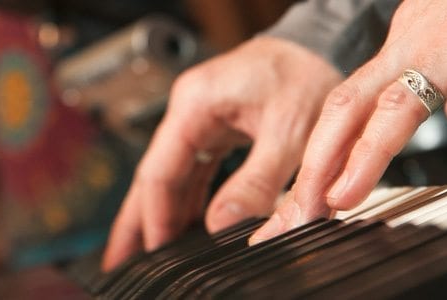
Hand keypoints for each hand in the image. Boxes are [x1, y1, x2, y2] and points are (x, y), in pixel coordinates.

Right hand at [102, 37, 341, 270]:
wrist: (325, 46)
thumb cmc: (308, 74)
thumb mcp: (289, 132)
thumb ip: (256, 181)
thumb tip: (223, 223)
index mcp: (195, 104)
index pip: (160, 172)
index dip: (154, 217)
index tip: (154, 252)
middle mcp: (191, 111)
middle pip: (155, 176)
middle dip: (139, 221)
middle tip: (121, 261)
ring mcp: (202, 120)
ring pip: (172, 177)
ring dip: (163, 215)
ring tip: (148, 254)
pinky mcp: (218, 129)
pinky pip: (195, 172)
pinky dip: (188, 201)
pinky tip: (184, 229)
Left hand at [250, 0, 446, 242]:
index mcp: (417, 44)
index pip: (359, 107)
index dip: (333, 152)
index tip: (317, 196)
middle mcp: (405, 43)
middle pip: (337, 115)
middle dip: (309, 172)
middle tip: (286, 223)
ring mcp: (417, 45)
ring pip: (347, 112)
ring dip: (319, 171)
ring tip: (300, 219)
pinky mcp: (443, 54)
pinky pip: (394, 113)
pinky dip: (365, 157)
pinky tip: (344, 195)